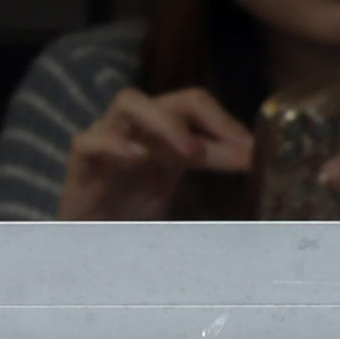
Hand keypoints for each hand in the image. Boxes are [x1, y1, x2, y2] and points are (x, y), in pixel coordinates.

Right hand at [58, 86, 253, 220]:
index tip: (255, 145)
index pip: (198, 106)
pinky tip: (137, 158)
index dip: (226, 120)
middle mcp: (138, 127)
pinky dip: (113, 144)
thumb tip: (261, 155)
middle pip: (173, 99)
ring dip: (164, 121)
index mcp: (166, 131)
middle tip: (233, 145)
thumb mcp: (182, 184)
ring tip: (190, 151)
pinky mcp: (78, 162)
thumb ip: (216, 163)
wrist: (90, 239)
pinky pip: (90, 140)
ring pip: (129, 102)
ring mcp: (106, 138)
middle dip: (206, 116)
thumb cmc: (134, 209)